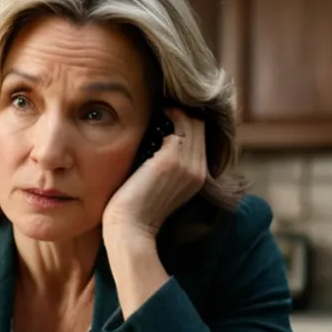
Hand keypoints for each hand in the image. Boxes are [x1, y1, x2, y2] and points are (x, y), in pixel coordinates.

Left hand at [101, 108, 206, 242]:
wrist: (129, 229)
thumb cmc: (135, 211)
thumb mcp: (159, 188)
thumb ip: (165, 169)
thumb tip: (156, 150)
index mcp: (198, 179)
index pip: (202, 141)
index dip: (189, 125)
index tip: (171, 114)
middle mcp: (198, 170)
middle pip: (200, 128)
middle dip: (185, 113)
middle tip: (166, 103)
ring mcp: (187, 164)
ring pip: (192, 123)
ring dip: (178, 111)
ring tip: (162, 105)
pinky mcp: (171, 158)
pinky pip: (179, 124)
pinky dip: (169, 114)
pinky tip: (157, 112)